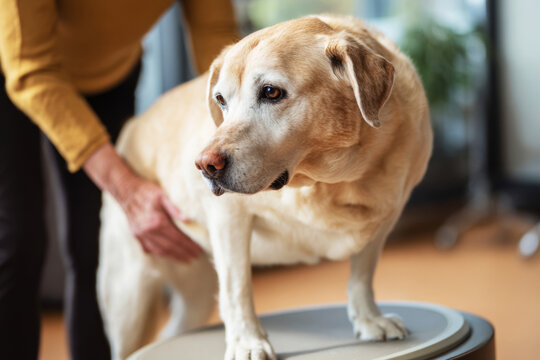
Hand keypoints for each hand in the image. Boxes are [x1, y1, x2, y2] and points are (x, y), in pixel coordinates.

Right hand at [83, 142, 201, 261]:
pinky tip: (166, 254)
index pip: (177, 238)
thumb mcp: (162, 195)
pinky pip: (148, 248)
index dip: (188, 246)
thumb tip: (188, 219)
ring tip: (184, 259)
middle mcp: (149, 231)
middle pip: (170, 247)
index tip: (198, 251)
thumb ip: (174, 208)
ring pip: (159, 250)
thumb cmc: (146, 191)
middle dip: (183, 253)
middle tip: (194, 257)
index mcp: (157, 222)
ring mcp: (141, 234)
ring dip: (172, 256)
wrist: (125, 190)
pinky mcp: (136, 234)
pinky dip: (159, 253)